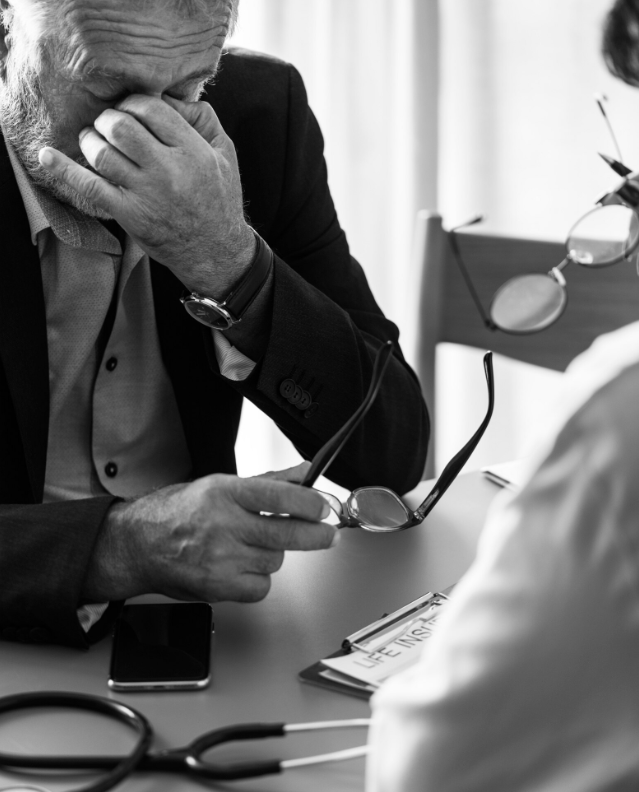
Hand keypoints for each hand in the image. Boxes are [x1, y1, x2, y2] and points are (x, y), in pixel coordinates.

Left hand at [38, 94, 255, 295]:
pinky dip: (64, 170)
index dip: (133, 103)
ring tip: (95, 141)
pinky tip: (47, 156)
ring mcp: (146, 195)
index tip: (131, 111)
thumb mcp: (225, 154)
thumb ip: (202, 118)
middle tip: (110, 126)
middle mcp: (168, 171)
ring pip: (102, 153)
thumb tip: (169, 95)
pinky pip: (90, 187)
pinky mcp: (129, 215)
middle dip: (108, 119)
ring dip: (91, 140)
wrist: (215, 251)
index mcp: (192, 151)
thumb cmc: (219, 200)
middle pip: (120, 126)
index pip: (149, 108)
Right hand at [82, 471, 337, 603]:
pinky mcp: (217, 588)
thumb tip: (304, 474)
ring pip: (274, 561)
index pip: (279, 497)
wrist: (137, 545)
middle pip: (285, 535)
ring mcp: (219, 559)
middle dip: (315, 535)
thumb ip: (268, 482)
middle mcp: (222, 525)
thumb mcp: (220, 484)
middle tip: (326, 534)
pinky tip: (244, 566)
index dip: (309, 504)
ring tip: (253, 545)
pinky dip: (259, 579)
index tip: (322, 508)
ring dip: (274, 554)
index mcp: (224, 493)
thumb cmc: (177, 512)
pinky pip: (261, 587)